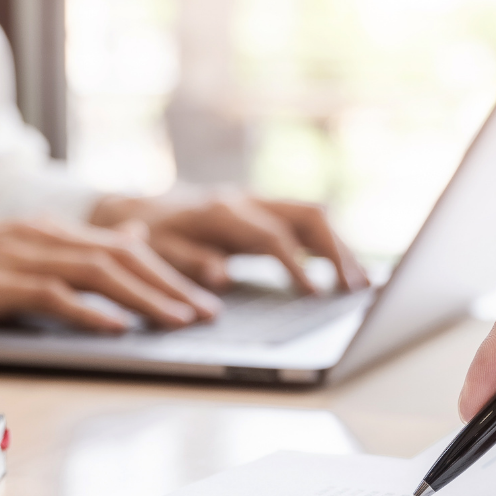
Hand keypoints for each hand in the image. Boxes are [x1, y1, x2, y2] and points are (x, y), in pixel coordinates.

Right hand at [0, 219, 223, 341]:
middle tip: (206, 314)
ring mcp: (17, 257)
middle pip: (122, 257)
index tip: (203, 295)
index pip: (123, 247)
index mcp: (47, 228)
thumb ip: (68, 252)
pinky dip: (90, 314)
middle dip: (171, 286)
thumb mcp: (15, 251)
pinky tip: (118, 329)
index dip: (170, 270)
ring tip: (178, 323)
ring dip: (145, 300)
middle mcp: (39, 235)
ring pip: (98, 273)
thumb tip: (126, 244)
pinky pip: (53, 297)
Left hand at [92, 190, 368, 294]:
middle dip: (335, 250)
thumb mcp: (157, 254)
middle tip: (355, 287)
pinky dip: (328, 244)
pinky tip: (344, 270)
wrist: (134, 212)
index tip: (316, 294)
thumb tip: (221, 276)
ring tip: (361, 283)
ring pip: (311, 215)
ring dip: (339, 247)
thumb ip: (188, 263)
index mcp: (221, 213)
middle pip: (305, 215)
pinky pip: (304, 222)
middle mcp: (245, 201)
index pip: (271, 238)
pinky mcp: (262, 211)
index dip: (297, 266)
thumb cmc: (145, 239)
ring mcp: (257, 203)